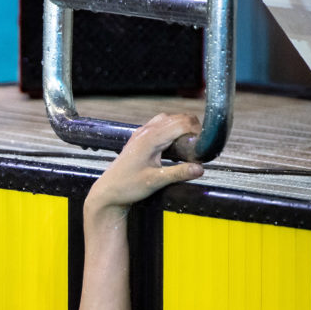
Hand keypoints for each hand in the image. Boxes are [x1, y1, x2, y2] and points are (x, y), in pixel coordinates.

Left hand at [86, 113, 203, 216]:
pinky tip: (175, 145)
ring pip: (168, 119)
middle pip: (177, 118)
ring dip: (182, 127)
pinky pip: (160, 125)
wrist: (108, 191)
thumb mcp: (155, 181)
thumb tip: (200, 169)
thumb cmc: (127, 186)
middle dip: (192, 128)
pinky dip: (172, 130)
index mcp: (150, 139)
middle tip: (199, 145)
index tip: (202, 146)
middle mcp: (145, 131)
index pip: (181, 123)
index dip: (196, 132)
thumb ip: (179, 173)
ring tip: (189, 144)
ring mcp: (141, 133)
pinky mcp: (139, 138)